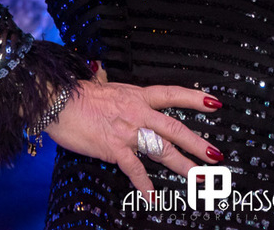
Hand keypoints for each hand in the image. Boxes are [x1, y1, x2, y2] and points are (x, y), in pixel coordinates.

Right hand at [44, 61, 223, 198]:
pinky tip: (153, 198)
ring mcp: (128, 131)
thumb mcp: (100, 84)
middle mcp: (137, 112)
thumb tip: (103, 74)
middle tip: (216, 156)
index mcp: (137, 95)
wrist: (58, 101)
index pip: (172, 94)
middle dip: (197, 143)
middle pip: (175, 128)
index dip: (195, 98)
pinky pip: (135, 170)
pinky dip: (145, 185)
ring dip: (183, 166)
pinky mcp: (114, 149)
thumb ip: (110, 85)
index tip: (215, 103)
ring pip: (162, 149)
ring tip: (199, 178)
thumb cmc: (76, 94)